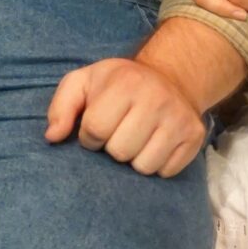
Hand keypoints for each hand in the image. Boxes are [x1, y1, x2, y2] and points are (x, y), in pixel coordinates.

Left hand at [44, 56, 209, 177]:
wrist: (170, 77)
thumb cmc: (118, 84)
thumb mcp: (84, 82)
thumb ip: (61, 106)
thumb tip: (53, 137)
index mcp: (125, 82)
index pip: (95, 129)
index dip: (89, 136)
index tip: (97, 127)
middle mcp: (156, 98)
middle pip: (119, 151)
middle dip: (112, 147)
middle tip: (119, 132)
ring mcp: (178, 118)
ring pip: (143, 166)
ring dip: (133, 159)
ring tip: (136, 140)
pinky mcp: (194, 136)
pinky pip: (166, 171)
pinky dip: (156, 165)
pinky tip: (154, 145)